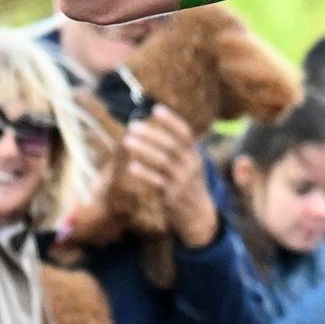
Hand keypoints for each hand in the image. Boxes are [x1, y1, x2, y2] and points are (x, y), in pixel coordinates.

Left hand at [120, 105, 218, 247]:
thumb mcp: (188, 163)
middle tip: (132, 126)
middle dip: (152, 134)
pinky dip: (144, 173)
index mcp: (195, 154)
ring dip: (144, 150)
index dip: (171, 121)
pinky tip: (131, 166)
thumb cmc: (187, 183)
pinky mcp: (173, 195)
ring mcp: (182, 180)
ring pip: (163, 161)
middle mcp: (191, 165)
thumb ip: (176, 147)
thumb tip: (152, 126)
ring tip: (126, 141)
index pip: (185, 133)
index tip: (156, 109)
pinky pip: (157, 181)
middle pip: (171, 145)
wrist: (197, 213)